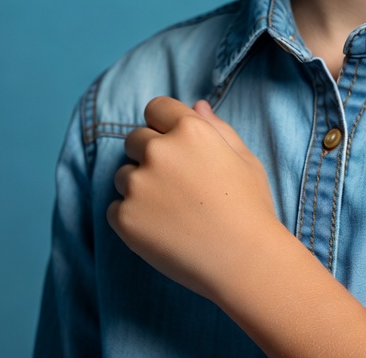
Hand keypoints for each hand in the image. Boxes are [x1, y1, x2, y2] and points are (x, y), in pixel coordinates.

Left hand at [107, 97, 279, 301]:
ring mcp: (138, 184)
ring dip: (138, 185)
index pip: (156, 107)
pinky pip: (115, 207)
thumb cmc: (250, 206)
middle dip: (148, 153)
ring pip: (122, 174)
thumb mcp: (243, 158)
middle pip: (134, 138)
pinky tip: (160, 228)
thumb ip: (217, 127)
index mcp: (190, 130)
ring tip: (170, 209)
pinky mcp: (125, 217)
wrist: (244, 259)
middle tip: (173, 181)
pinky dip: (131, 215)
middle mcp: (159, 151)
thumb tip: (197, 105)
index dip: (162, 123)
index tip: (171, 142)